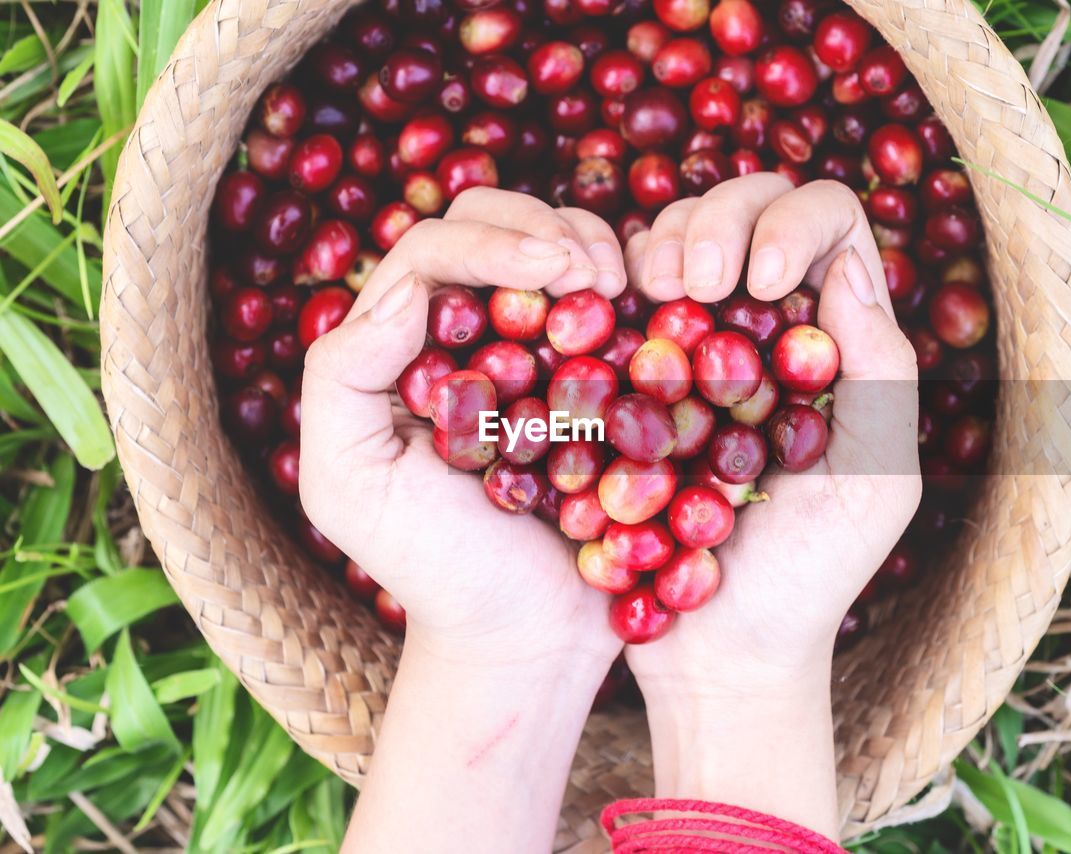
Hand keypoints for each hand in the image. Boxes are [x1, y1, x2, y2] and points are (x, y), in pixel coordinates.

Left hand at [299, 190, 626, 850]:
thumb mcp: (350, 483)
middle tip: (593, 274)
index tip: (557, 273)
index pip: (434, 253)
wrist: (529, 635)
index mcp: (402, 347)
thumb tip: (406, 284)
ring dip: (592, 246)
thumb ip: (344, 377)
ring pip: (555, 248)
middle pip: (491, 224)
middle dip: (543, 230)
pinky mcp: (598, 376)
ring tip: (620, 285)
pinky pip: (612, 303)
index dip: (492, 243)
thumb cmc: (435, 569)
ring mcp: (537, 349)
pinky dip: (633, 286)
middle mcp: (466, 332)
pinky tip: (648, 303)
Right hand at [623, 175, 921, 836]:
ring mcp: (692, 350)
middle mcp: (768, 329)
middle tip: (690, 282)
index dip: (791, 221)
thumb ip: (882, 375)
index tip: (758, 284)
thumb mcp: (874, 484)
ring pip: (678, 238)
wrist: (716, 655)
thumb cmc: (807, 579)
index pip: (830, 224)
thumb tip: (849, 262)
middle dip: (716, 220)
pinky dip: (607, 285)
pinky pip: (617, 300)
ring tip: (647, 297)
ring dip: (660, 245)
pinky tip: (602, 311)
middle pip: (750, 208)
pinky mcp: (629, 380)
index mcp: (838, 342)